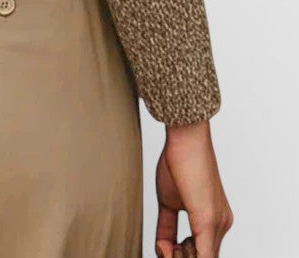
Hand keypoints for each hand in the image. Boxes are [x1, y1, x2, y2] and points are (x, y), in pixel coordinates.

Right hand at [155, 120, 232, 257]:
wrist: (186, 138)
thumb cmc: (179, 160)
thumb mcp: (168, 201)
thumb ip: (167, 227)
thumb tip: (162, 247)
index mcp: (215, 219)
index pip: (202, 251)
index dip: (180, 254)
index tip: (163, 247)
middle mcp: (222, 223)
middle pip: (204, 257)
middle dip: (178, 257)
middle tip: (163, 246)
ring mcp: (218, 223)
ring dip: (179, 257)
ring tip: (165, 245)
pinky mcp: (209, 220)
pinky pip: (204, 257)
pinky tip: (169, 251)